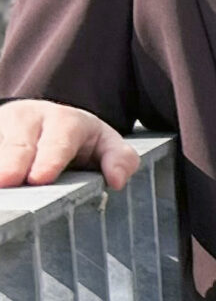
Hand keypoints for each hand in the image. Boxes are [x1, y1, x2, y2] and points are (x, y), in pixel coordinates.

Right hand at [0, 101, 137, 189]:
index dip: (49, 159)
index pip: (57, 141)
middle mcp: (27, 118)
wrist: (48, 120)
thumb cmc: (81, 139)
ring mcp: (1, 125)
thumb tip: (117, 180)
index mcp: (64, 120)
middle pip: (17, 143)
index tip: (40, 178)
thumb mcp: (107, 144)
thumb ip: (120, 159)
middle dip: (11, 162)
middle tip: (6, 182)